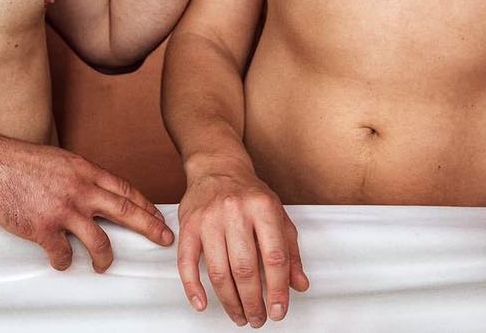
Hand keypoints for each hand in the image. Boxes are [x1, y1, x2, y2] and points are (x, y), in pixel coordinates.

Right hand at [0, 133, 172, 271]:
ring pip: (99, 241)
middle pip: (124, 211)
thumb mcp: (61, 160)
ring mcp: (63, 210)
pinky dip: (66, 261)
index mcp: (85, 171)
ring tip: (104, 264)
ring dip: (106, 257)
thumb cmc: (22, 162)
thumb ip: (82, 176)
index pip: (125, 189)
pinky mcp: (43, 229)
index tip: (157, 216)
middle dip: (149, 227)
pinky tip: (63, 261)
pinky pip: (64, 254)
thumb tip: (100, 191)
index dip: (145, 205)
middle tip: (163, 238)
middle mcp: (79, 190)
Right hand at [177, 165, 307, 325]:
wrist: (217, 167)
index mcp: (263, 208)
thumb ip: (290, 251)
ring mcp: (209, 219)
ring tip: (239, 315)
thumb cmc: (249, 194)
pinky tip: (202, 302)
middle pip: (245, 268)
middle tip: (258, 318)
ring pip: (218, 271)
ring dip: (229, 301)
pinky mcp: (188, 225)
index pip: (274, 257)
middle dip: (253, 302)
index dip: (278, 289)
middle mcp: (235, 211)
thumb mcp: (278, 215)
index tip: (279, 309)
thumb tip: (299, 284)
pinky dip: (193, 288)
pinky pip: (186, 262)